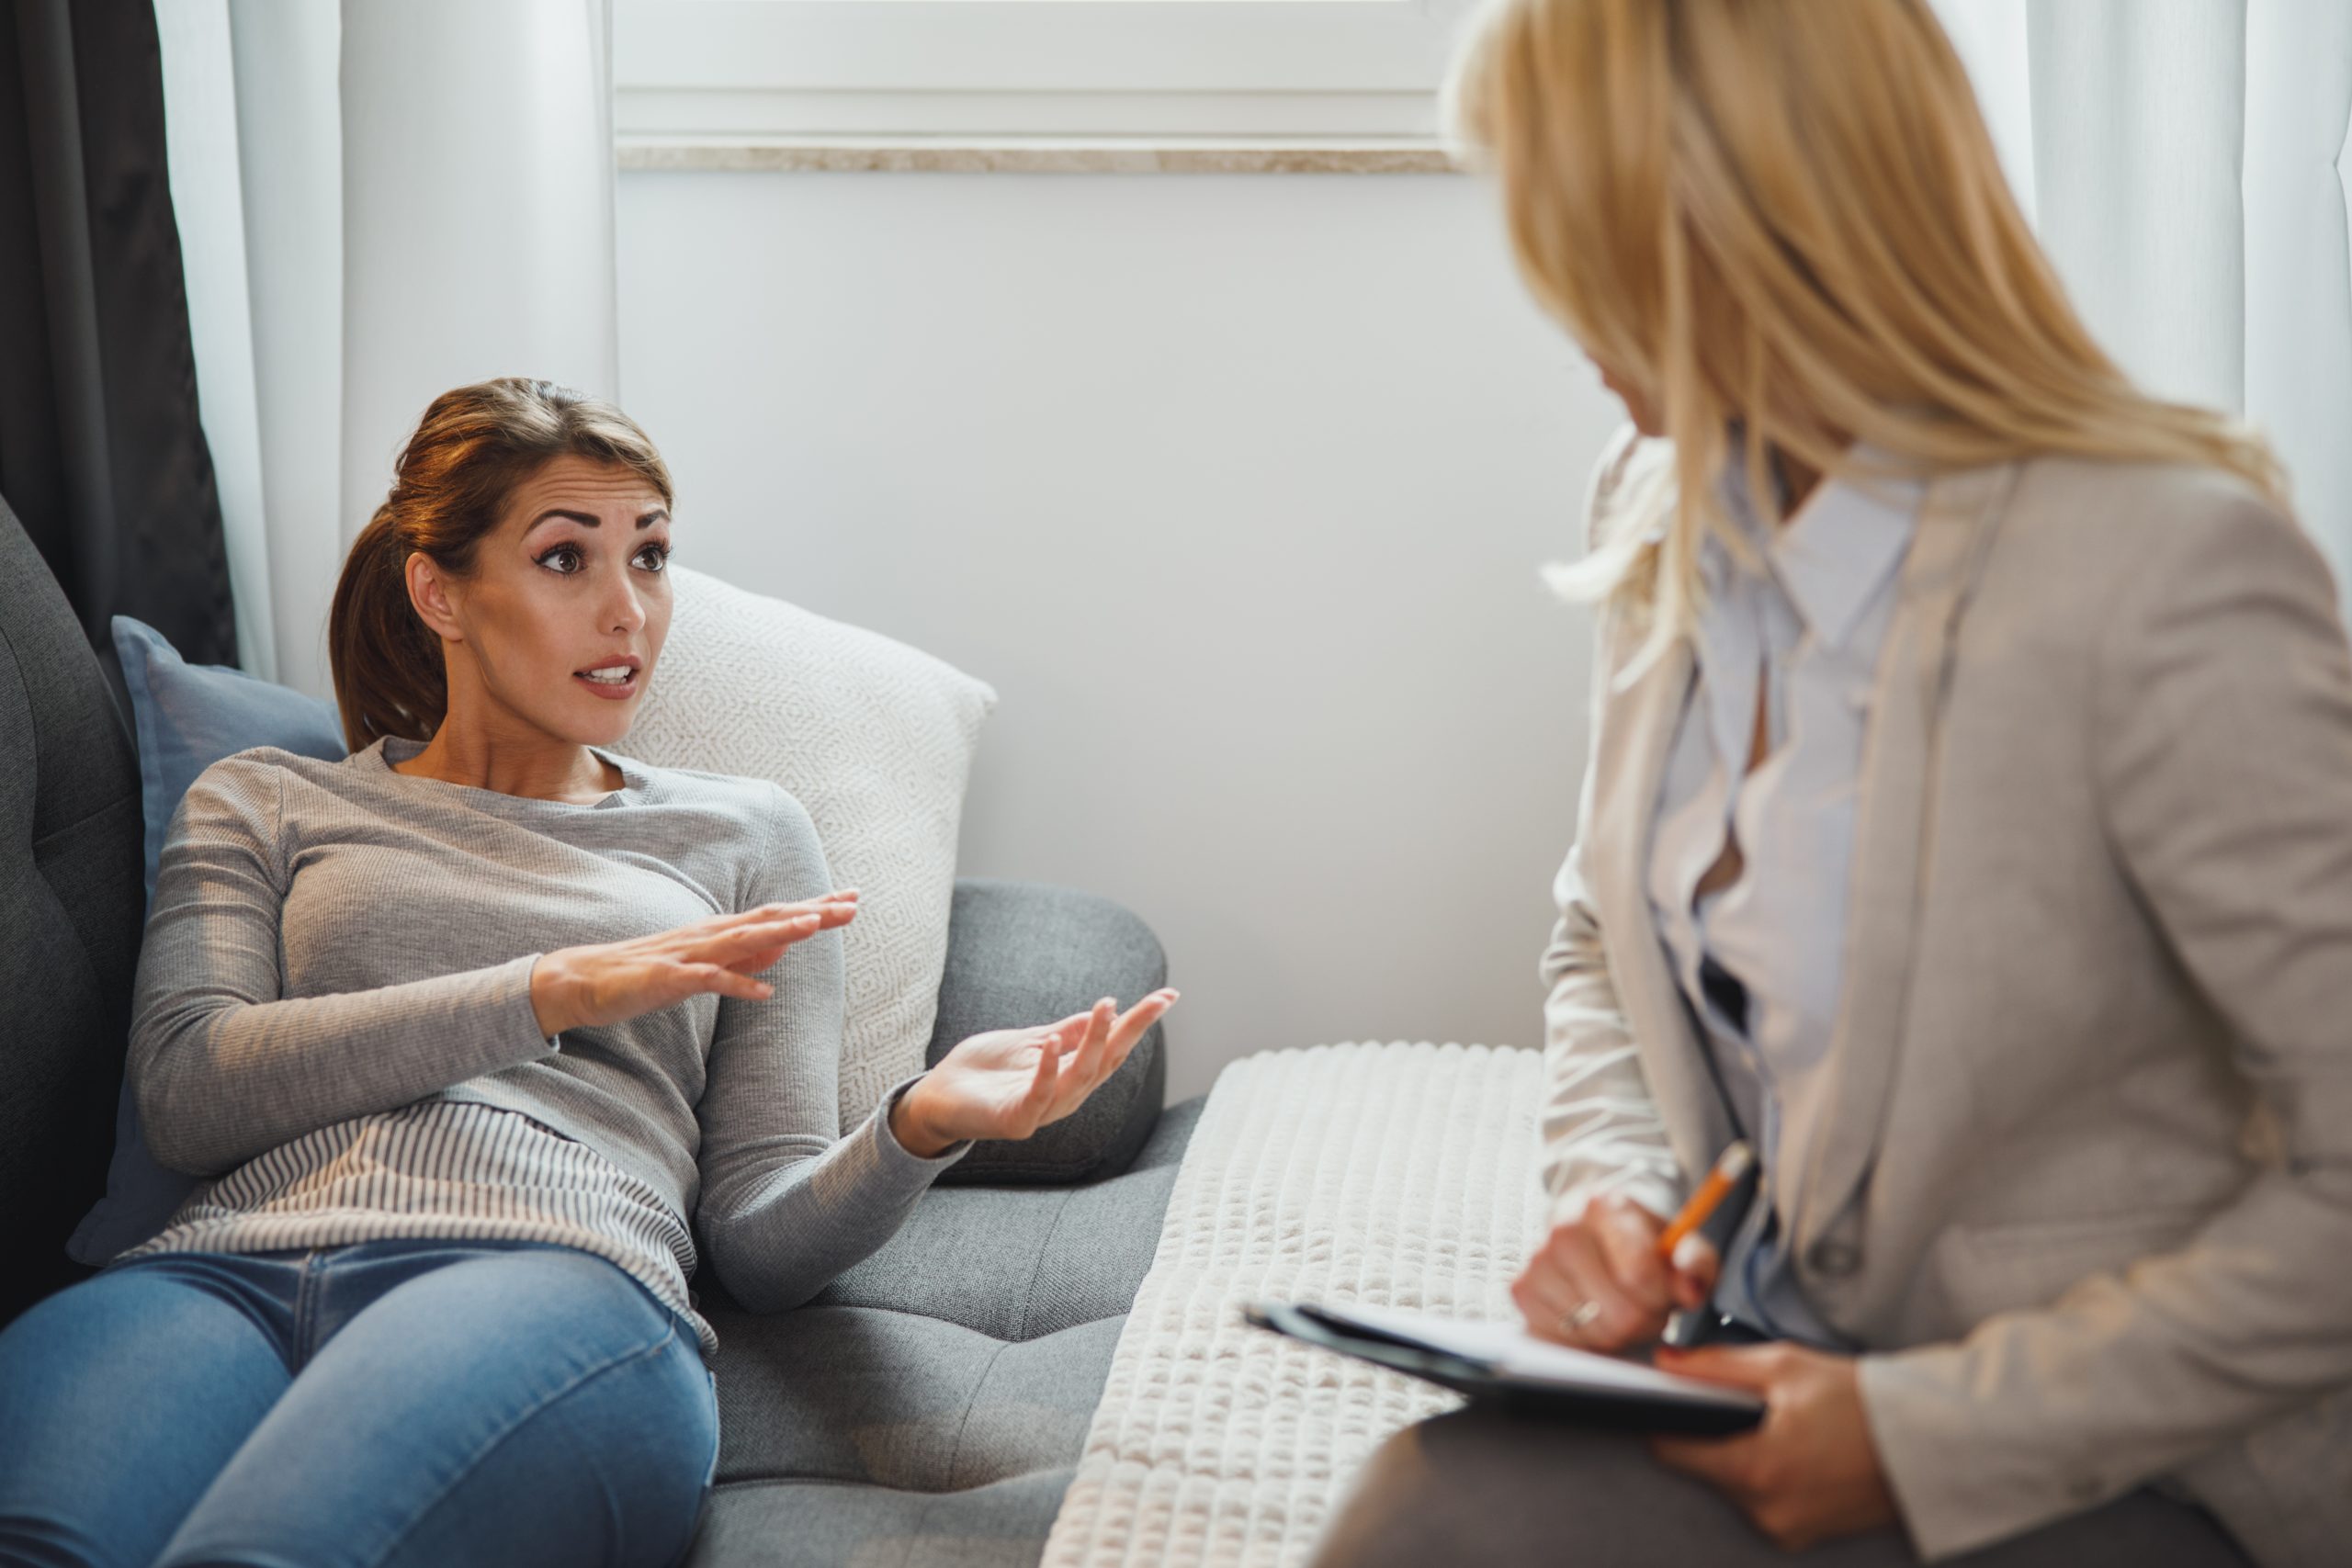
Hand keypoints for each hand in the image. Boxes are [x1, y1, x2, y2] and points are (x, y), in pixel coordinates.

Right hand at [530, 890, 859, 1036]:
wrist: (584, 982)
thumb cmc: (646, 974)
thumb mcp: (705, 966)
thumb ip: (743, 957)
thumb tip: (782, 950)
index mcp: (718, 932)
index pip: (775, 914)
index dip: (814, 907)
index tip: (852, 899)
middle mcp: (708, 935)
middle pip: (767, 919)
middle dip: (811, 912)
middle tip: (852, 904)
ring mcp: (687, 955)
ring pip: (741, 940)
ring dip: (779, 932)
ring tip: (816, 926)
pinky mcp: (667, 978)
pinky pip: (707, 981)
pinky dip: (736, 984)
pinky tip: (764, 992)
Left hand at [890, 989, 1178, 1157]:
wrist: (936, 1098)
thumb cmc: (982, 1072)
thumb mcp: (1029, 1041)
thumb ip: (1063, 1033)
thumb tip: (1104, 1011)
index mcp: (1070, 1075)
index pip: (1113, 1047)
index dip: (1139, 1022)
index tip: (1168, 996)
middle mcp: (1065, 1094)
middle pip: (1107, 1061)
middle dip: (1133, 1030)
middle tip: (1157, 1000)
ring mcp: (1043, 1109)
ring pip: (1079, 1075)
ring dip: (1094, 1041)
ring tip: (1105, 1007)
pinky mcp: (1016, 1120)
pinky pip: (1038, 1096)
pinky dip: (1046, 1071)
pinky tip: (1051, 1044)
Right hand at [1511, 1191, 1718, 1351]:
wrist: (1596, 1229)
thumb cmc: (1643, 1242)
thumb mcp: (1681, 1244)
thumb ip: (1695, 1264)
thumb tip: (1689, 1291)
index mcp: (1604, 1206)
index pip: (1639, 1276)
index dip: (1662, 1298)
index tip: (1666, 1291)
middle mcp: (1563, 1228)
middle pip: (1619, 1313)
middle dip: (1644, 1320)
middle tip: (1648, 1307)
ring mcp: (1537, 1259)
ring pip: (1593, 1331)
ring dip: (1618, 1333)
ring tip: (1622, 1308)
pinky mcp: (1521, 1288)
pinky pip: (1565, 1339)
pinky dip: (1587, 1339)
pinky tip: (1594, 1315)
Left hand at [1650, 1343, 1897, 1549]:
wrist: (1931, 1442)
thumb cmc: (1860, 1400)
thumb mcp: (1783, 1366)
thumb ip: (1713, 1366)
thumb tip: (1663, 1364)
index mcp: (1755, 1470)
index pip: (1670, 1450)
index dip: (1666, 1418)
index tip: (1672, 1399)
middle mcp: (1765, 1511)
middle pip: (1704, 1467)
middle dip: (1715, 1434)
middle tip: (1752, 1405)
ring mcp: (1786, 1530)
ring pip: (1734, 1484)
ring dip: (1745, 1455)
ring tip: (1785, 1426)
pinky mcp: (1804, 1536)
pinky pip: (1765, 1501)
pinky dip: (1771, 1475)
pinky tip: (1801, 1451)